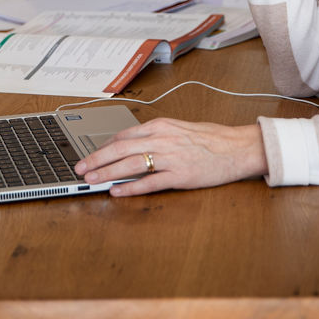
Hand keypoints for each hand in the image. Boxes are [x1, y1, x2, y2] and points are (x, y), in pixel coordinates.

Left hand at [74, 118, 267, 196]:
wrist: (238, 147)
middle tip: (79, 168)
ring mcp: (171, 158)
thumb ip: (156, 135)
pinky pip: (150, 183)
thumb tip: (131, 145)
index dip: (103, 147)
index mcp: (161, 126)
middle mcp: (162, 139)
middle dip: (96, 159)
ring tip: (92, 180)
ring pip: (130, 165)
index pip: (123, 135)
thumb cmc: (211, 138)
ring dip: (107, 173)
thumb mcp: (179, 129)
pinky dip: (131, 188)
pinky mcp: (180, 175)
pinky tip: (117, 192)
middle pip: (120, 149)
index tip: (90, 154)